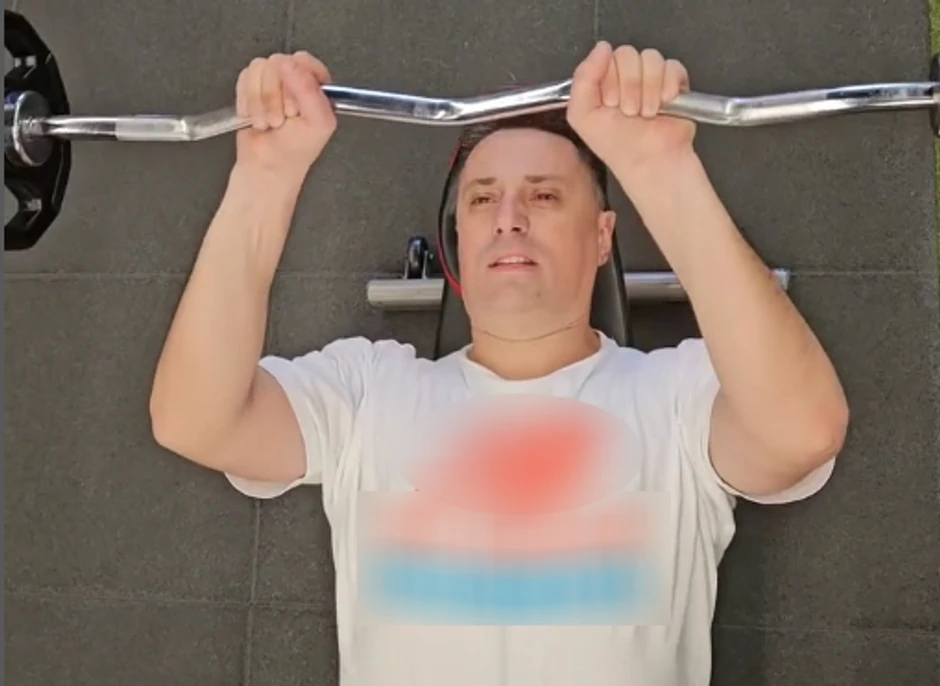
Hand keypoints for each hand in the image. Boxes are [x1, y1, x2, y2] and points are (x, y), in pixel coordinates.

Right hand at [234, 51, 336, 178]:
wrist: (268, 166)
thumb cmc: (296, 150)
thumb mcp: (318, 123)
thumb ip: (310, 90)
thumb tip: (289, 64)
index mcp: (317, 85)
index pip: (304, 61)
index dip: (296, 79)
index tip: (295, 105)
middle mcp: (295, 80)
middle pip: (278, 62)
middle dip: (276, 96)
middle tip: (283, 118)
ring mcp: (272, 81)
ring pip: (259, 68)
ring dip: (261, 102)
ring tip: (270, 122)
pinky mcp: (252, 86)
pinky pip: (244, 78)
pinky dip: (248, 102)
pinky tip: (256, 117)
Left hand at [567, 41, 695, 176]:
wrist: (649, 161)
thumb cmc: (617, 146)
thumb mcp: (582, 115)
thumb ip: (582, 78)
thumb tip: (602, 48)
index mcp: (603, 82)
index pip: (606, 56)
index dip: (609, 79)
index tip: (609, 103)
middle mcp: (626, 77)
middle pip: (628, 54)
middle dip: (629, 86)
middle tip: (629, 111)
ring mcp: (651, 78)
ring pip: (651, 58)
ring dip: (648, 90)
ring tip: (646, 113)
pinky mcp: (674, 82)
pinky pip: (672, 66)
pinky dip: (668, 88)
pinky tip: (664, 105)